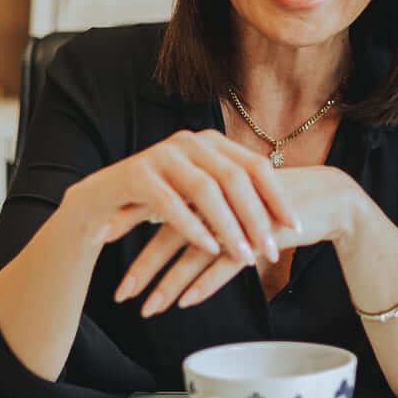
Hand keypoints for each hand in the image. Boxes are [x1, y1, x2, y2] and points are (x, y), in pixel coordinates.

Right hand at [59, 127, 296, 276]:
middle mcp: (190, 141)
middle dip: (256, 217)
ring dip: (228, 226)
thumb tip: (284, 217)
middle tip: (272, 250)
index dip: (278, 197)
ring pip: (205, 190)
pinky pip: (170, 203)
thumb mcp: (201, 195)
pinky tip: (209, 249)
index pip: (255, 166)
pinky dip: (193, 228)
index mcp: (212, 142)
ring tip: (244, 257)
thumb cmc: (160, 202)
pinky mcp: (136, 174)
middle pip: (235, 178)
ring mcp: (162, 154)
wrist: (102, 202)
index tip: (296, 226)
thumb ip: (235, 196)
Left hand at [119, 165, 364, 316]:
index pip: (162, 199)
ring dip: (168, 283)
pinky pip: (225, 264)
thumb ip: (205, 209)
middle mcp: (220, 196)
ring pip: (194, 252)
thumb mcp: (236, 201)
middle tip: (120, 292)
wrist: (327, 199)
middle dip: (144, 265)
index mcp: (210, 181)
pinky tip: (184, 302)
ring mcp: (241, 216)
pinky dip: (204, 284)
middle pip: (172, 230)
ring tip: (147, 308)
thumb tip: (167, 219)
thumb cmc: (277, 203)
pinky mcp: (261, 235)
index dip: (130, 219)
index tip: (100, 237)